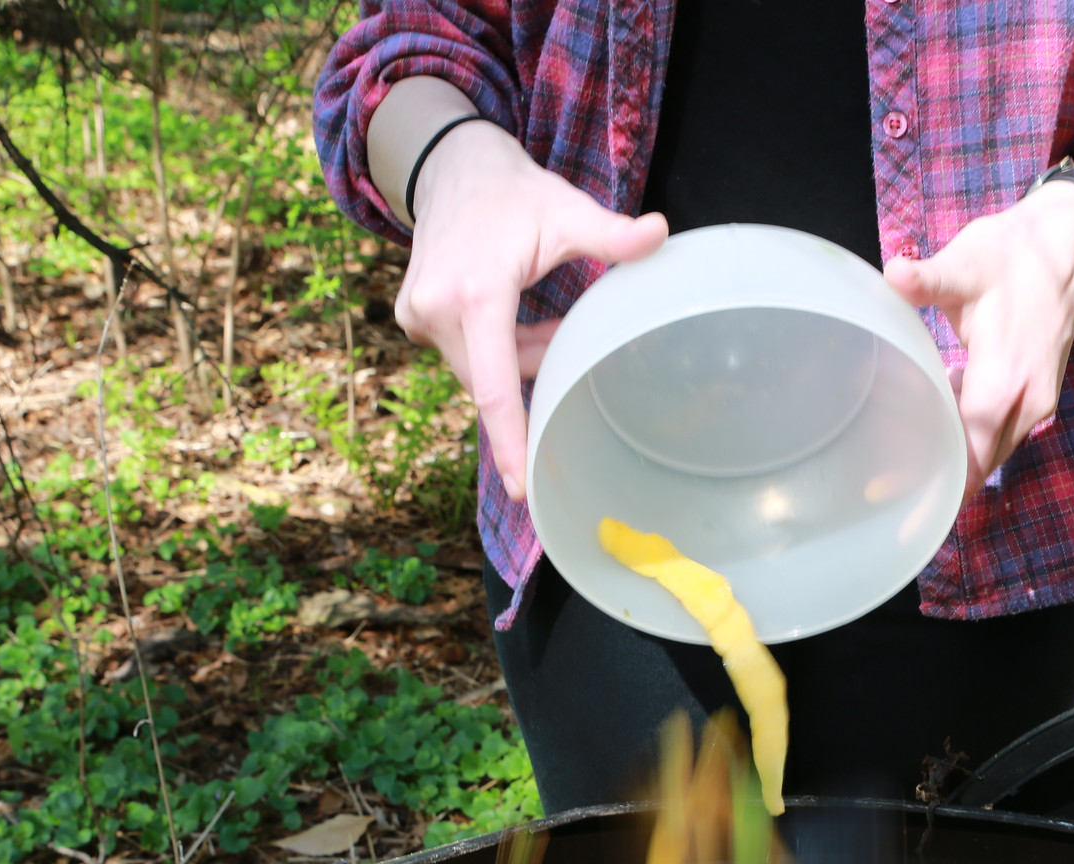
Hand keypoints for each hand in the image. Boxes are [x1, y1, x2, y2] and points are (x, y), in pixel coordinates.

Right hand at [394, 121, 665, 499]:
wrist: (450, 165)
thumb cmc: (512, 191)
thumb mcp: (564, 211)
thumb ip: (611, 235)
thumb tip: (661, 234)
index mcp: (474, 295)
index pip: (496, 388)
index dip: (512, 441)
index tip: (522, 488)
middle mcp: (436, 312)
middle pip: (494, 380)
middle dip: (532, 368)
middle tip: (563, 333)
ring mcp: (417, 317)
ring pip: (481, 370)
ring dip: (515, 355)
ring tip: (537, 310)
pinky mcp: (411, 318)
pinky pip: (465, 354)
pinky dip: (494, 345)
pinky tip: (509, 308)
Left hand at [884, 183, 1073, 500]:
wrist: (1069, 244)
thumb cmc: (1013, 253)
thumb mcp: (967, 263)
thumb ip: (929, 279)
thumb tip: (894, 274)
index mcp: (1005, 380)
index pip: (967, 450)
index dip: (932, 476)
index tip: (886, 493)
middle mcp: (1027, 402)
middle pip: (979, 463)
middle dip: (937, 479)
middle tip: (881, 488)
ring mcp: (1038, 402)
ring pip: (992, 452)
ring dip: (954, 459)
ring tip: (901, 463)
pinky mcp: (1038, 397)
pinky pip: (1001, 434)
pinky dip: (970, 437)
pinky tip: (937, 417)